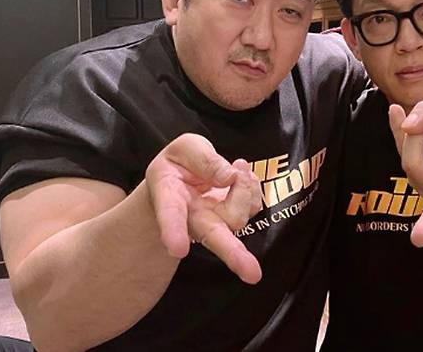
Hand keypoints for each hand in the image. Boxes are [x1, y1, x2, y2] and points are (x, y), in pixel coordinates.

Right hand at [145, 134, 262, 283]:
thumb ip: (204, 157)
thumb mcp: (185, 148)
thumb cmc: (180, 164)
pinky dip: (252, 188)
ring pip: (240, 215)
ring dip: (245, 187)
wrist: (184, 181)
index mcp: (169, 197)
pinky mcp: (234, 221)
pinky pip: (253, 205)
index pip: (170, 214)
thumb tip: (229, 177)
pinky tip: (239, 180)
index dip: (173, 230)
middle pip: (213, 237)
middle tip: (253, 274)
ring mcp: (215, 223)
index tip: (178, 250)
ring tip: (234, 167)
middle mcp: (192, 218)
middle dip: (233, 254)